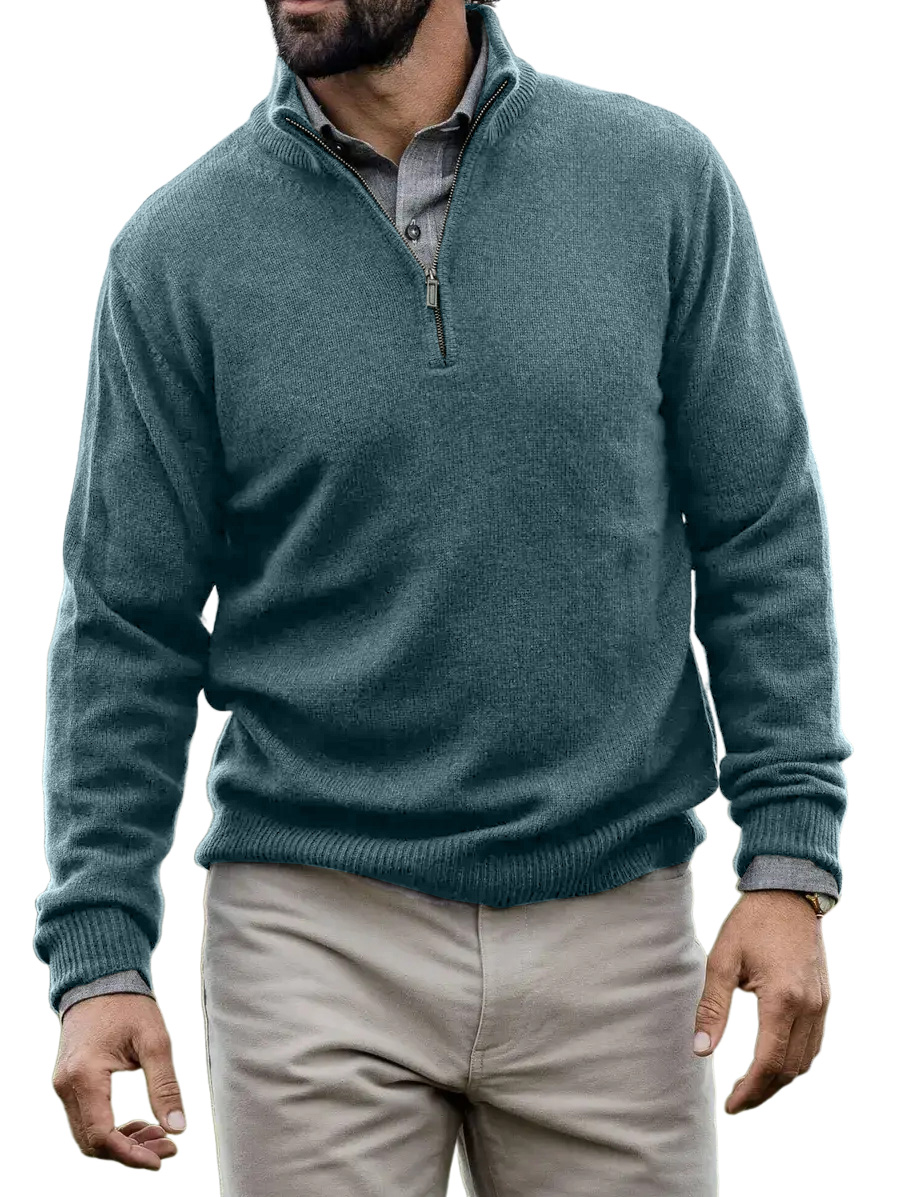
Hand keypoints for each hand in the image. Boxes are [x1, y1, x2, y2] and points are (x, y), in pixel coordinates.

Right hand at [51, 993, 185, 1168]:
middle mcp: (66, 1085)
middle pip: (92, 1142)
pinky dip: (111, 1129)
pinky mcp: (68, 1083)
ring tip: (160, 1136)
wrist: (100, 980)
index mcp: (85, 1074)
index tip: (161, 1159)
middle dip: (131, 1152)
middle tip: (168, 1147)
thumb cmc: (129, 1004)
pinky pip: (86, 1119)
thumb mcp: (155, 1040)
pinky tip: (140, 1124)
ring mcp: (63, 1085)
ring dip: (122, 1143)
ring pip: (88, 1134)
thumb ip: (165, 1085)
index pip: (101, 1135)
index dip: (131, 1155)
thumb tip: (178, 1127)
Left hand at [692, 889, 830, 1113]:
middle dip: (762, 1091)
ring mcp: (821, 1004)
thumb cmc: (750, 922)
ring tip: (751, 1085)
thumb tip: (701, 1050)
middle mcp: (809, 1007)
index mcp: (782, 1000)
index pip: (768, 1063)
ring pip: (805, 1061)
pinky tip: (773, 1060)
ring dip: (779, 1079)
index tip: (730, 1106)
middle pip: (789, 1069)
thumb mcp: (722, 960)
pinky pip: (814, 1043)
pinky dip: (794, 1060)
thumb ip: (712, 1007)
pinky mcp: (824, 998)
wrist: (788, 893)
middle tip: (736, 1101)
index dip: (750, 1090)